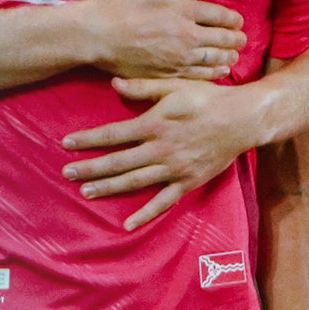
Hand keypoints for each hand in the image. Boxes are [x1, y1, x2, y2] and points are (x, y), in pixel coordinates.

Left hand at [59, 76, 257, 229]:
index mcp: (154, 124)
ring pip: (134, 182)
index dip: (88, 140)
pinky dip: (145, 214)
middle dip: (90, 168)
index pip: (112, 134)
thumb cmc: (207, 98)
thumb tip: (113, 84)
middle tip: (66, 174)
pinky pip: (163, 202)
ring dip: (108, 188)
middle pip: (118, 162)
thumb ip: (142, 87)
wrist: (242, 119)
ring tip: (86, 192)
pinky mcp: (188, 182)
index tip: (66, 144)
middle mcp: (160, 149)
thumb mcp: (174, 85)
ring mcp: (174, 169)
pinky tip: (127, 224)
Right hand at [73, 0, 243, 81]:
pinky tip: (219, 72)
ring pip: (214, 60)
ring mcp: (179, 58)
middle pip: (222, 39)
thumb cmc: (121, 6)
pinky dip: (213, 73)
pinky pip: (198, 75)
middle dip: (235, 39)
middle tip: (241, 39)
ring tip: (234, 56)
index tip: (237, 21)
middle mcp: (187, 36)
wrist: (98, 35)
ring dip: (228, 57)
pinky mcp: (169, 73)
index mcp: (184, 11)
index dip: (233, 19)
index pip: (221, 16)